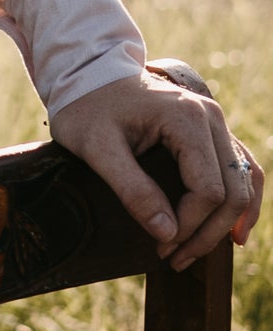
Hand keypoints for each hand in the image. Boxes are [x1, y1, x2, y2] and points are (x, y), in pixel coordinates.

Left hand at [50, 68, 263, 269]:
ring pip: (244, 181)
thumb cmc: (87, 107)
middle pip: (232, 191)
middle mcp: (209, 115)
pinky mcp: (210, 129)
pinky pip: (241, 168)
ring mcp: (213, 120)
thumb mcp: (97, 148)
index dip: (189, 226)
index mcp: (186, 116)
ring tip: (200, 252)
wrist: (86, 73)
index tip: (161, 245)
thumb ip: (132, 189)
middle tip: (174, 258)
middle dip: (207, 233)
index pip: (208, 190)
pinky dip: (242, 200)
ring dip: (227, 223)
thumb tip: (168, 234)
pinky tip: (234, 230)